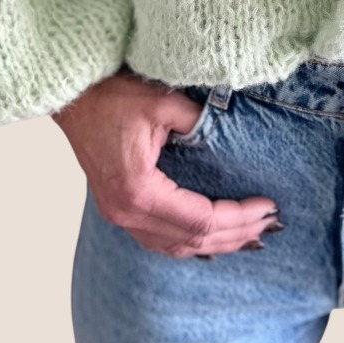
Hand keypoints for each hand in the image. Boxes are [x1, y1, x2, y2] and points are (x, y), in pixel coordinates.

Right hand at [51, 70, 278, 257]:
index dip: (238, 217)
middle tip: (270, 224)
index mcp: (139, 190)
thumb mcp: (162, 102)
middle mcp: (127, 212)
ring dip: (216, 243)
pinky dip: (190, 242)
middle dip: (235, 234)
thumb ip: (200, 121)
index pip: (200, 219)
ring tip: (250, 235)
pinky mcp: (119, 209)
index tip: (268, 206)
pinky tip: (212, 239)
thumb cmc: (112, 96)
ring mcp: (119, 215)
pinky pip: (159, 240)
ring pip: (176, 246)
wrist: (73, 97)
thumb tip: (231, 130)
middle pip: (192, 240)